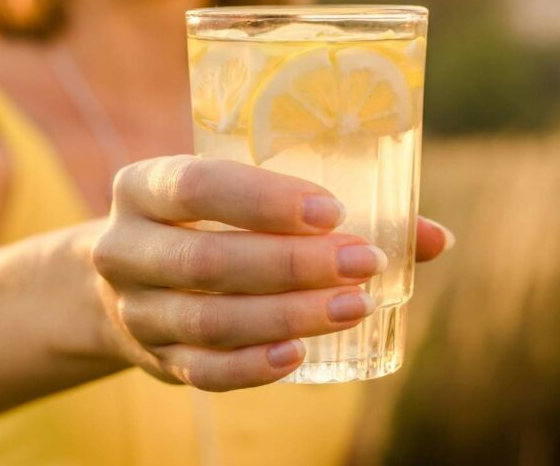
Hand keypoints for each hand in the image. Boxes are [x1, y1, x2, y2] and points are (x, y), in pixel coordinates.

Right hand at [93, 155, 450, 391]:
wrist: (128, 278)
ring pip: (210, 321)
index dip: (263, 200)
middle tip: (363, 264)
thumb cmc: (203, 224)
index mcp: (142, 188)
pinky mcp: (154, 358)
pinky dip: (253, 367)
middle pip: (207, 261)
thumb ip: (321, 210)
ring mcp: (135, 310)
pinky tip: (301, 354)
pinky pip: (202, 372)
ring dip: (287, 316)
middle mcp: (124, 248)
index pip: (195, 187)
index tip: (333, 211)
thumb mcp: (235, 198)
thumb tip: (435, 238)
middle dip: (293, 265)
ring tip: (354, 306)